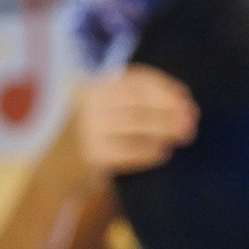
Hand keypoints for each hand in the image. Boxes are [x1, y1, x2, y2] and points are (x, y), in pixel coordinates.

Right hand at [72, 66, 196, 176]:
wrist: (56, 169)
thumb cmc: (91, 136)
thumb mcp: (103, 110)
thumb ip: (131, 102)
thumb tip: (179, 104)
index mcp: (96, 86)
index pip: (136, 79)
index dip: (165, 86)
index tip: (186, 97)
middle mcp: (91, 103)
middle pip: (140, 100)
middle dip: (170, 109)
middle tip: (192, 120)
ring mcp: (90, 129)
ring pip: (138, 124)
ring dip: (166, 129)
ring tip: (184, 135)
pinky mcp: (93, 155)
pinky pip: (130, 151)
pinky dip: (150, 152)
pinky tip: (163, 153)